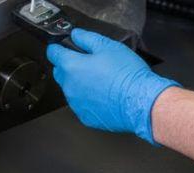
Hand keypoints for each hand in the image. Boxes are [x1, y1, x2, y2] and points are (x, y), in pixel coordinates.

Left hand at [47, 29, 178, 144]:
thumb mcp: (108, 46)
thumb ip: (87, 38)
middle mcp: (69, 86)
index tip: (60, 47)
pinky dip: (88, 99)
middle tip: (88, 63)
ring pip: (71, 89)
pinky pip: (81, 104)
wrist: (139, 102)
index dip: (57, 48)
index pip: (53, 54)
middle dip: (69, 66)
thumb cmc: (126, 75)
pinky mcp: (84, 116)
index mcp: (72, 67)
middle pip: (60, 72)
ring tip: (101, 80)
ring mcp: (75, 103)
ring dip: (79, 83)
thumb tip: (76, 35)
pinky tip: (104, 95)